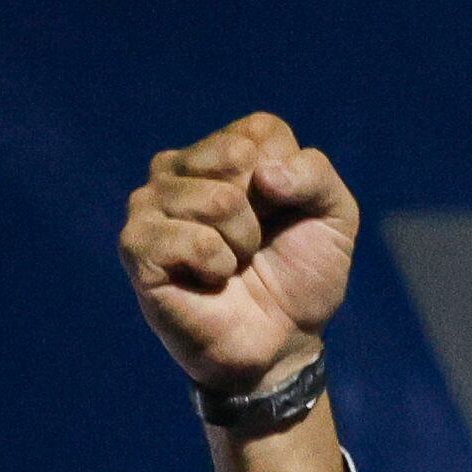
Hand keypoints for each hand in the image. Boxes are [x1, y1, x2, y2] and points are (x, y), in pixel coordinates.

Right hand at [121, 111, 360, 396]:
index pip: (262, 131)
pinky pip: (191, 240)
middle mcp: (177, 167)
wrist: (282, 340)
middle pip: (235, 156)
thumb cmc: (302, 274)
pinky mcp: (136, 246)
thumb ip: (315, 175)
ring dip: (242, 243)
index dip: (292, 180)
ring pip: (218, 200)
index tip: (284, 214)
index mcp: (222, 150)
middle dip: (265, 210)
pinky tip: (209, 279)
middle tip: (256, 242)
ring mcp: (149, 204)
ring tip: (233, 263)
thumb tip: (264, 174)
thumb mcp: (335, 217)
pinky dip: (217, 266)